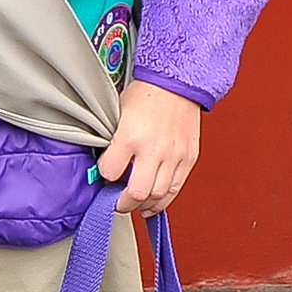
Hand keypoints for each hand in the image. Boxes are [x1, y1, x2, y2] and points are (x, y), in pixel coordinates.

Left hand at [97, 80, 201, 214]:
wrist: (176, 85)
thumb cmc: (145, 96)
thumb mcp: (117, 115)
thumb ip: (111, 141)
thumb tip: (102, 165)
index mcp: (130, 136)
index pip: (110, 172)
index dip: (103, 177)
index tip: (102, 177)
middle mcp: (153, 149)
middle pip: (136, 192)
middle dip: (122, 203)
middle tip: (115, 204)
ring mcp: (174, 155)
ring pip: (158, 195)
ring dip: (143, 206)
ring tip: (134, 206)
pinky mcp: (188, 159)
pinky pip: (176, 188)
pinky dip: (164, 201)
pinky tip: (153, 204)